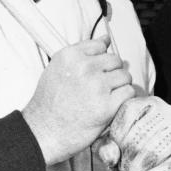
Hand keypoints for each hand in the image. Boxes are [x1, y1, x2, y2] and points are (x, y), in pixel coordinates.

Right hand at [22, 36, 134, 164]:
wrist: (43, 132)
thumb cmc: (48, 102)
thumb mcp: (57, 68)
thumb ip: (81, 53)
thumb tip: (105, 39)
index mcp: (70, 56)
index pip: (100, 45)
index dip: (100, 60)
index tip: (96, 71)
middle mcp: (85, 67)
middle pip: (116, 60)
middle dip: (112, 72)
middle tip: (101, 87)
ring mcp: (97, 86)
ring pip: (125, 75)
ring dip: (119, 86)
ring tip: (106, 97)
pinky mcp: (107, 105)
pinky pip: (128, 92)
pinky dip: (123, 99)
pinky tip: (112, 105)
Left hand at [97, 96, 170, 170]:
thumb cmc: (138, 161)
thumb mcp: (116, 153)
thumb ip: (105, 149)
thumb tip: (110, 155)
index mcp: (148, 102)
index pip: (128, 114)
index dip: (116, 139)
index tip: (114, 159)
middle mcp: (169, 109)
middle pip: (142, 134)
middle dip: (128, 159)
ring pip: (158, 148)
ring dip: (141, 170)